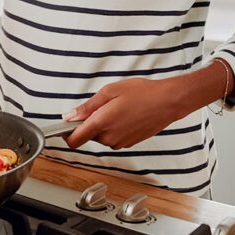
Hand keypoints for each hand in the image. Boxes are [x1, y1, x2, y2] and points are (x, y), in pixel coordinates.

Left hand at [62, 74, 207, 149]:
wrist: (167, 102)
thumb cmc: (142, 93)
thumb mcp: (109, 92)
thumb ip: (87, 106)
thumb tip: (70, 116)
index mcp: (101, 124)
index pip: (74, 140)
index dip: (66, 134)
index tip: (66, 125)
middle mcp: (110, 138)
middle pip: (89, 136)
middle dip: (90, 122)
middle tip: (104, 105)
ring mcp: (121, 142)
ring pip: (102, 136)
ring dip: (104, 125)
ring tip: (119, 107)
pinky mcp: (130, 143)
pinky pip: (114, 137)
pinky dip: (115, 127)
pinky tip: (126, 114)